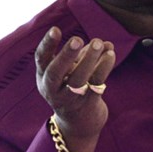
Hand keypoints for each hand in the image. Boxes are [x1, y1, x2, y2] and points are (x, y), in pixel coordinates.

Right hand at [35, 26, 115, 151]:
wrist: (80, 121)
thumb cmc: (73, 85)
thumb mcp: (72, 68)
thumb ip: (85, 53)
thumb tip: (103, 43)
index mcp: (44, 76)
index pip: (41, 59)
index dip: (47, 44)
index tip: (56, 29)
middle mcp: (53, 89)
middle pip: (55, 72)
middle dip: (66, 55)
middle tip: (77, 39)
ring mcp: (69, 99)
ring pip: (78, 79)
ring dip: (89, 60)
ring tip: (99, 42)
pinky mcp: (87, 104)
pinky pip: (95, 84)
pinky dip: (104, 67)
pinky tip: (110, 54)